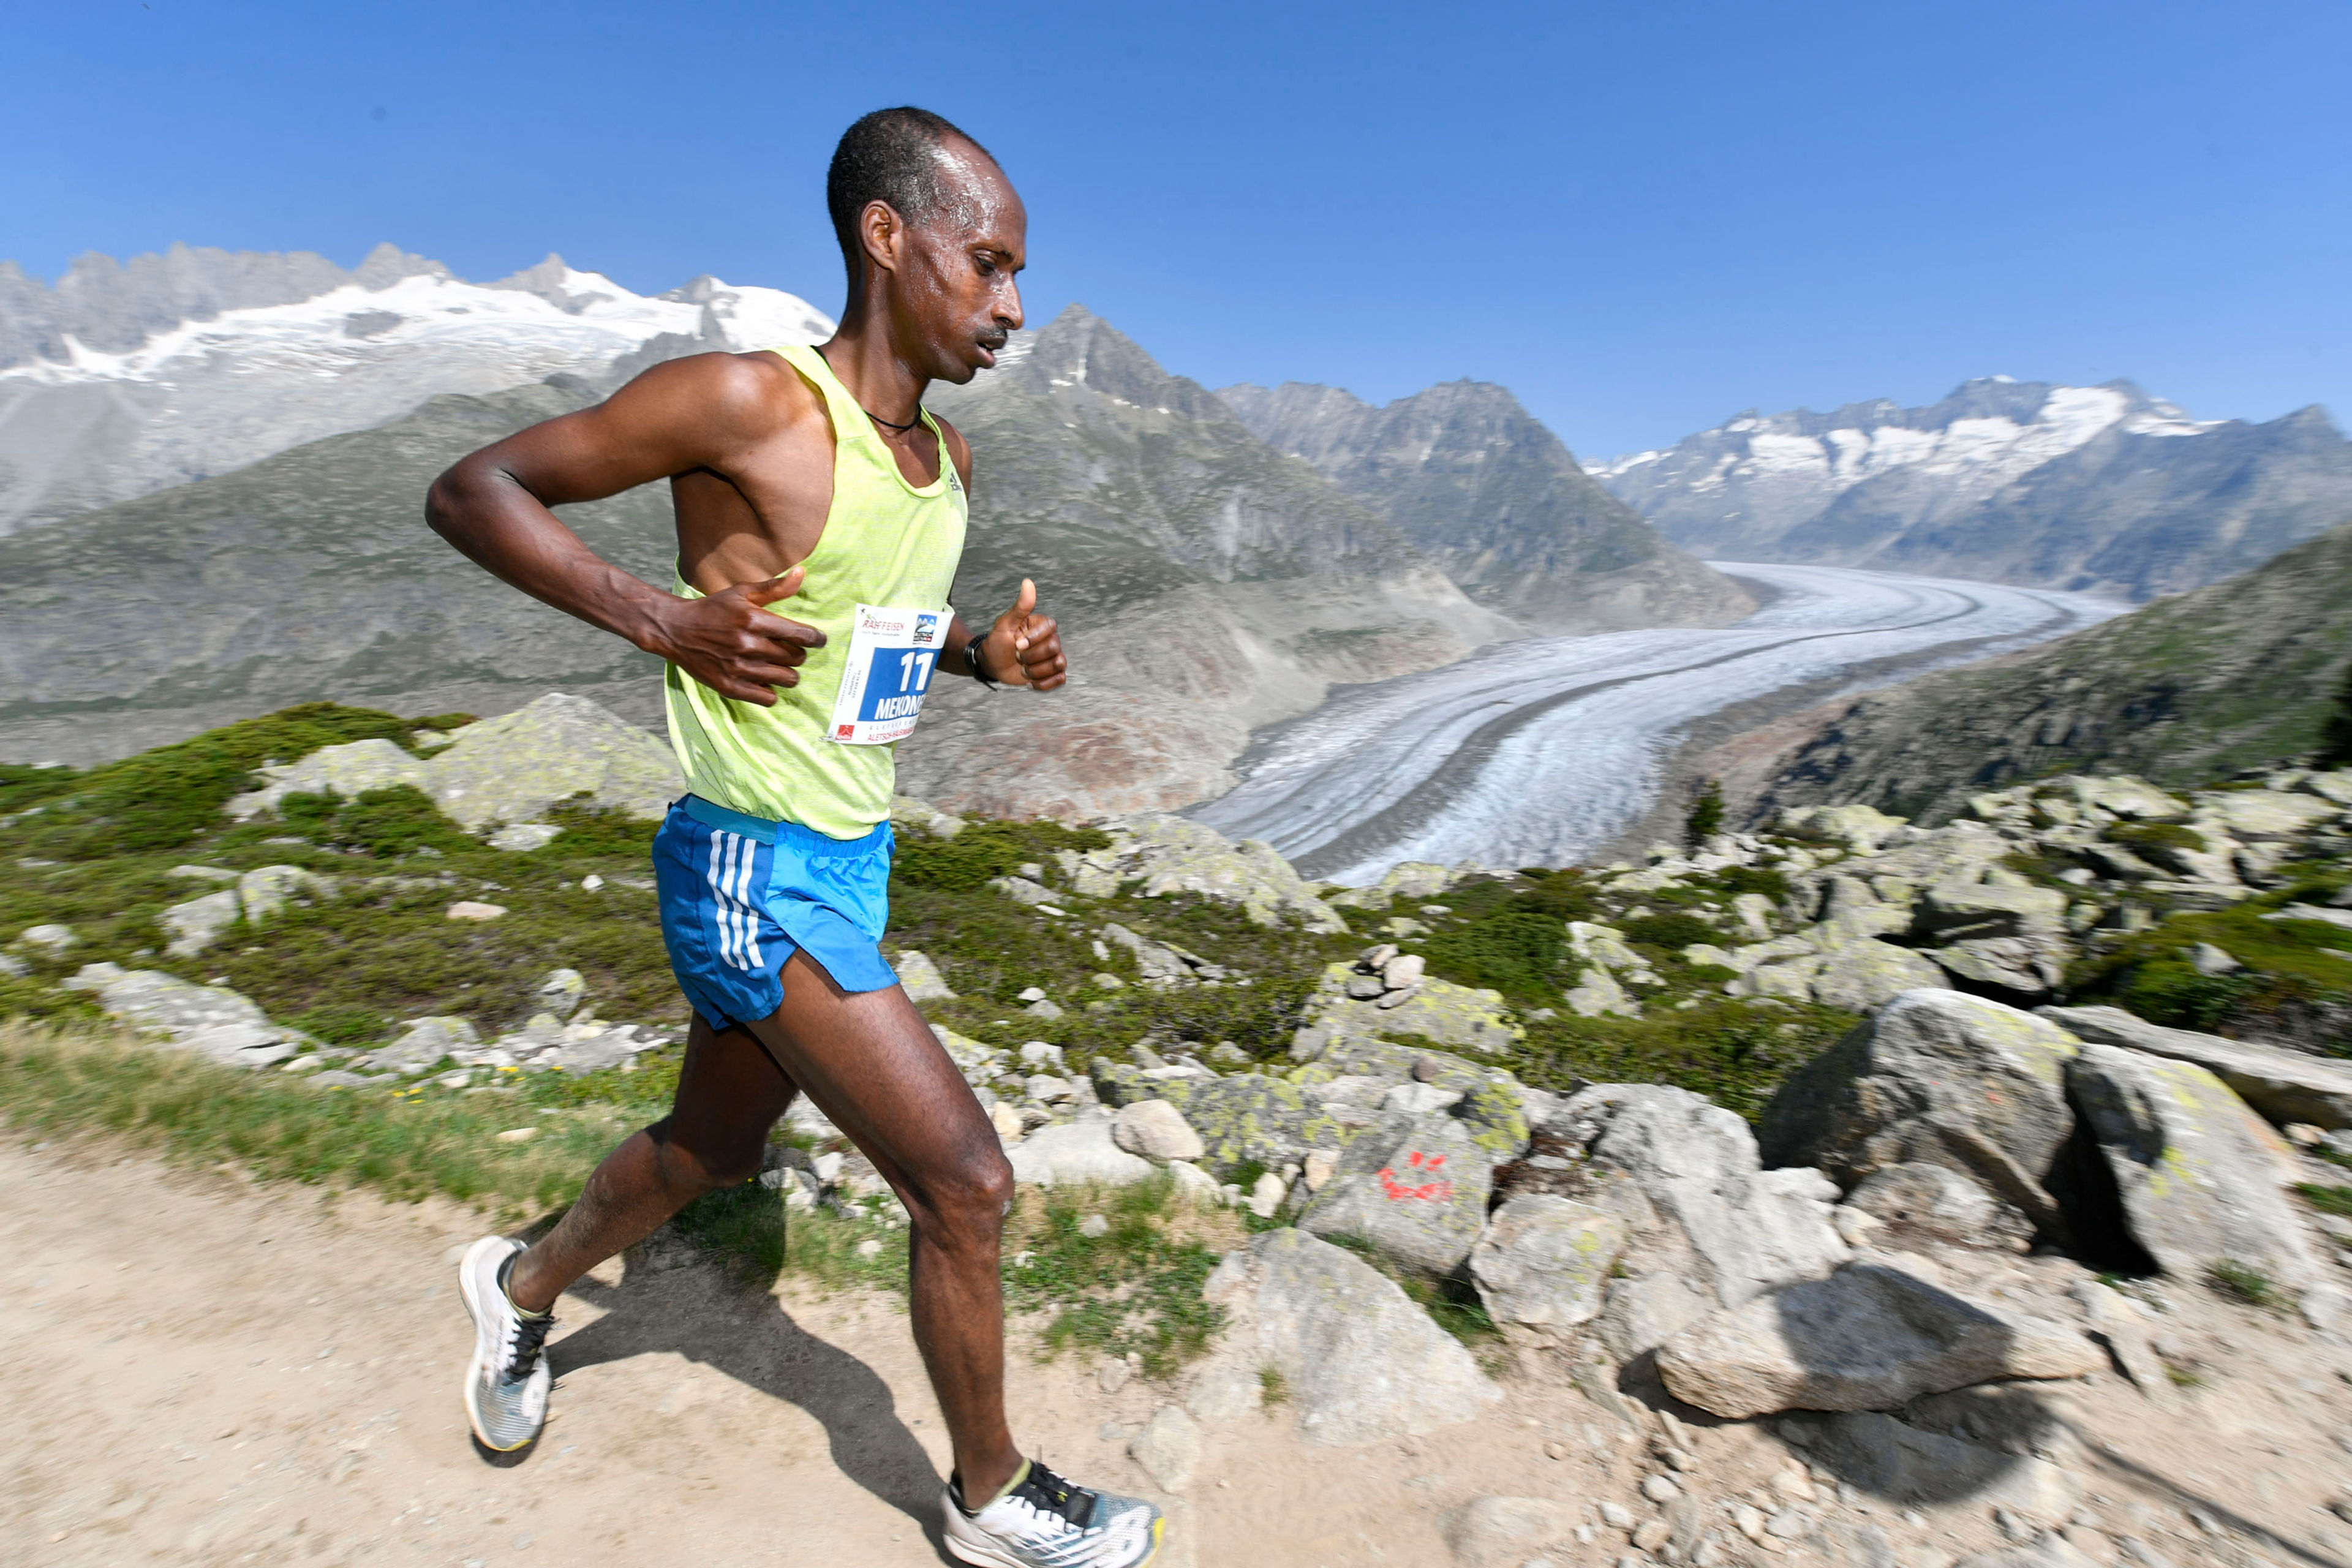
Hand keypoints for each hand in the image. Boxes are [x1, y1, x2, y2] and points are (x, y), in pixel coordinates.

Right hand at [650, 567, 824, 704]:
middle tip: (789, 650)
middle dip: (798, 654)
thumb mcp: (741, 593)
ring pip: (786, 679)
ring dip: (787, 673)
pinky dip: (770, 690)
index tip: (818, 640)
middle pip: (796, 658)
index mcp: (754, 620)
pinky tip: (763, 679)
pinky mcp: (729, 686)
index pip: (801, 635)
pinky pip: (767, 698)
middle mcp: (748, 644)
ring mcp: (738, 668)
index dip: (816, 638)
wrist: (675, 629)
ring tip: (778, 666)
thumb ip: (774, 588)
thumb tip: (801, 573)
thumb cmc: (713, 609)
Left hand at [979, 578, 1065, 689]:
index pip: (1051, 628)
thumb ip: (1020, 606)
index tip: (1016, 643)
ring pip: (1058, 664)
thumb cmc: (997, 642)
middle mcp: (1051, 639)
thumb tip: (1028, 582)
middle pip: (1054, 648)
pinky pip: (1060, 679)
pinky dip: (1043, 683)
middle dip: (1031, 657)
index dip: (1034, 639)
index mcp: (1041, 625)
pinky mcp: (1052, 673)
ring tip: (1022, 670)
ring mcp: (1053, 657)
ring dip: (1036, 671)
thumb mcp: (1005, 624)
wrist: (992, 664)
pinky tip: (1029, 681)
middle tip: (1017, 656)